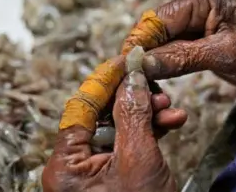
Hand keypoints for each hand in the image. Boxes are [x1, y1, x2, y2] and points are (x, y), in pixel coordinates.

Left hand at [42, 70, 185, 191]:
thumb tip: (131, 77)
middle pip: (102, 116)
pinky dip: (149, 132)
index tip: (124, 61)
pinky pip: (128, 144)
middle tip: (153, 86)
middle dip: (132, 100)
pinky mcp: (113, 173)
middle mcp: (73, 166)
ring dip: (146, 115)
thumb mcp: (138, 159)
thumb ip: (132, 114)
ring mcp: (94, 170)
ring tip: (169, 106)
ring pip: (119, 128)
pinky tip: (170, 121)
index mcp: (65, 165)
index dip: (104, 81)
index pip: (82, 108)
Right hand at [130, 0, 235, 91]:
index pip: (159, 19)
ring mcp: (193, 21)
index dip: (139, 42)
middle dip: (142, 52)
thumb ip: (180, 58)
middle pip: (155, 30)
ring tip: (137, 78)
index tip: (125, 64)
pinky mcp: (193, 38)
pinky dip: (160, 64)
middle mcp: (194, 5)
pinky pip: (168, 49)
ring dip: (149, 60)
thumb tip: (142, 65)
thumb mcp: (223, 54)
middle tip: (128, 75)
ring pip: (159, 41)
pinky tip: (152, 75)